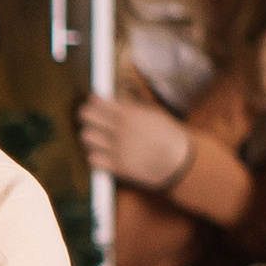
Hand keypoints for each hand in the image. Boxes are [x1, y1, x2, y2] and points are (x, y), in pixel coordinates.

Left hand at [75, 94, 193, 188]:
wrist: (178, 161)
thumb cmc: (166, 134)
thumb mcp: (151, 114)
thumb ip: (129, 106)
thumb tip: (111, 97)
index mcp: (130, 115)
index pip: (99, 103)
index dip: (92, 101)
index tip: (91, 101)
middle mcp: (121, 131)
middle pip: (87, 117)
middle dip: (86, 114)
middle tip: (88, 115)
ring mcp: (117, 149)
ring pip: (87, 137)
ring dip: (90, 134)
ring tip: (96, 135)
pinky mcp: (117, 167)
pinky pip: (93, 158)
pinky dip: (94, 154)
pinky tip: (101, 152)